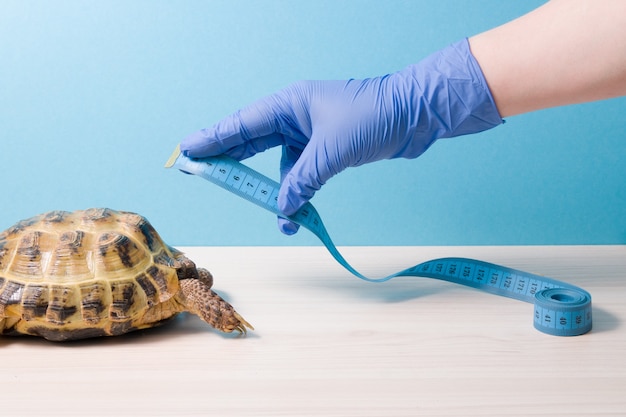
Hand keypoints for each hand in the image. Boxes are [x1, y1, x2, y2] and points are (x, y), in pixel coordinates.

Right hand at [181, 38, 501, 234]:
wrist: (416, 115)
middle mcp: (296, 117)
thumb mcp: (331, 150)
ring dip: (277, 193)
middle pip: (252, 143)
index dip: (212, 138)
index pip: (242, 125)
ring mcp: (312, 134)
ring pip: (280, 167)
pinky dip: (299, 194)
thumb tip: (284, 208)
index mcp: (290, 104)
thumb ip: (302, 180)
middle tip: (204, 176)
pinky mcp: (328, 150)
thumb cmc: (374, 117)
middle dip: (232, 163)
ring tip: (279, 219)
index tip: (187, 151)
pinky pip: (303, 175)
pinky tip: (298, 213)